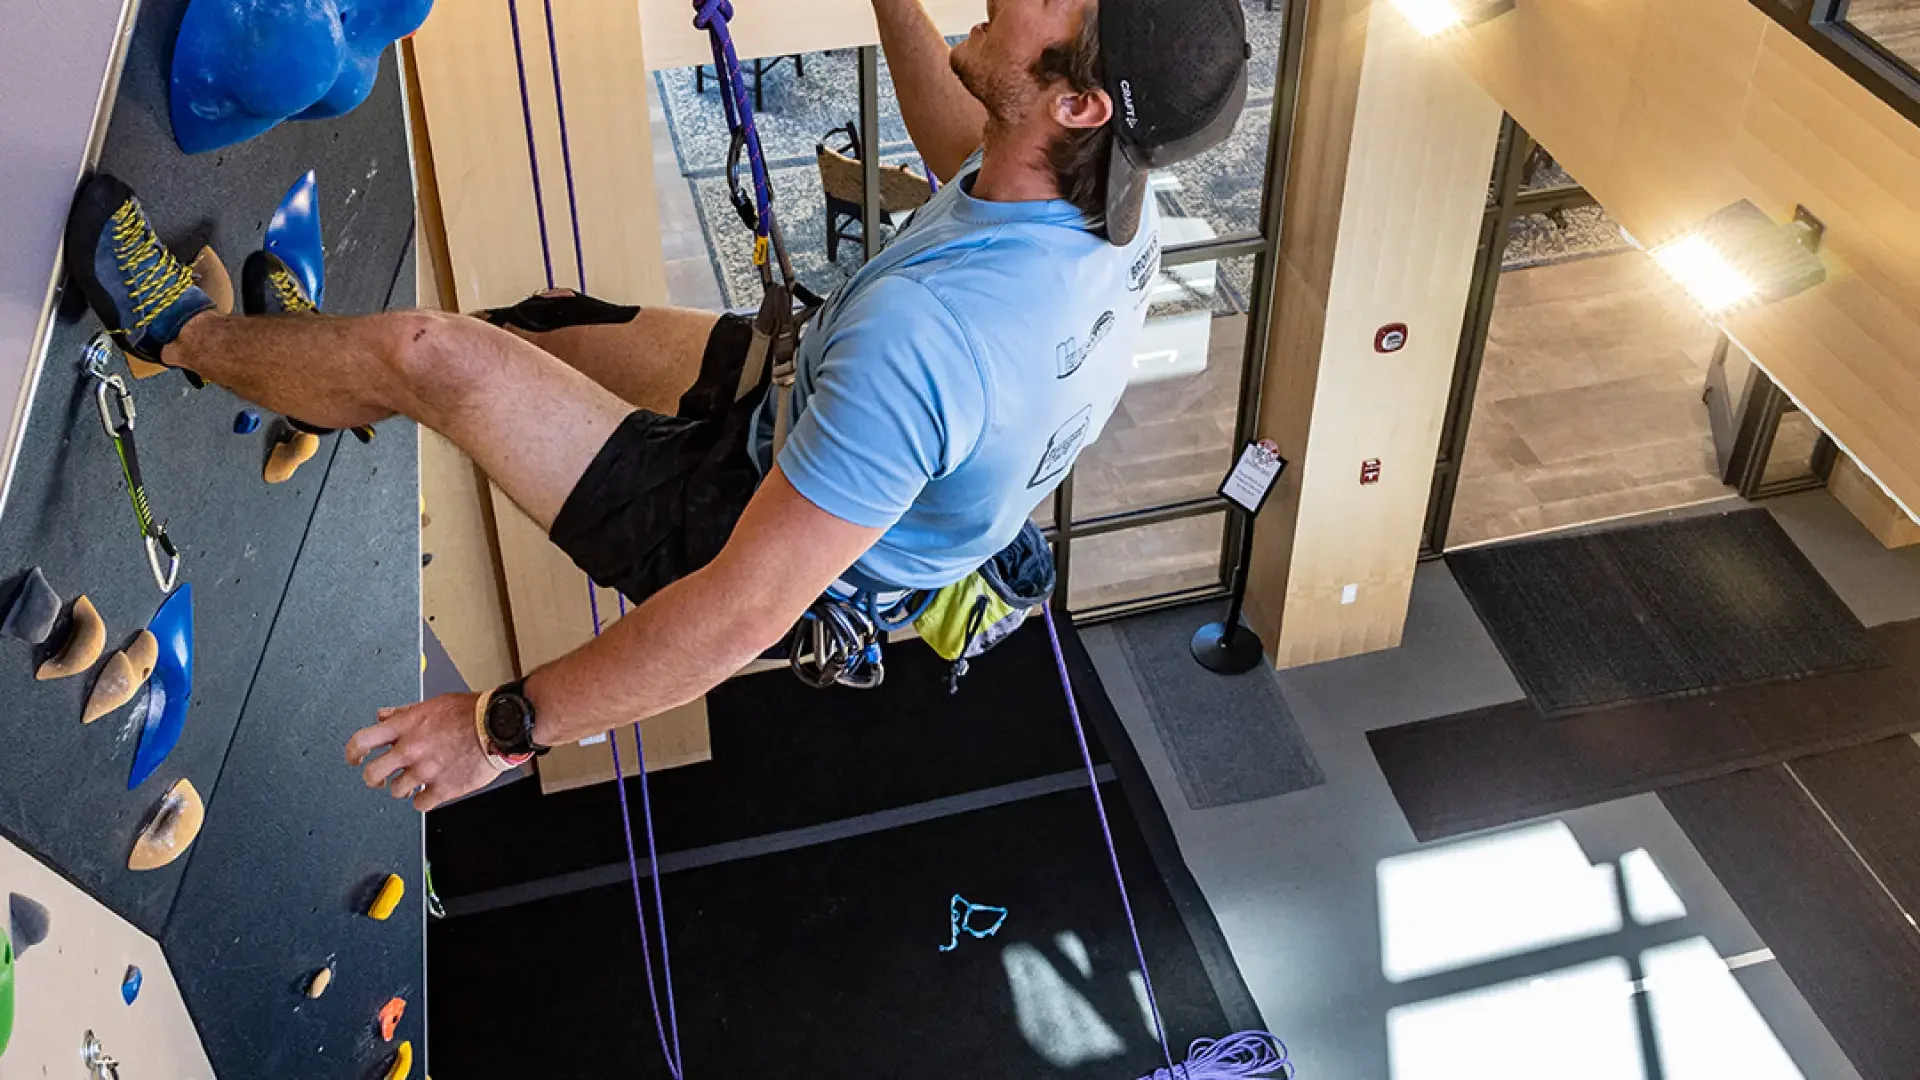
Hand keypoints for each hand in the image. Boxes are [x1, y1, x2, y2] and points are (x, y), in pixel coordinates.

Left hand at [345, 692, 496, 811]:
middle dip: (373, 777)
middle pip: (372, 774)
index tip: (354, 759)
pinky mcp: (442, 789)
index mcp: (406, 726)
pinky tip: (431, 791)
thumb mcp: (433, 704)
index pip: (362, 741)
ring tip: (416, 781)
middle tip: (380, 777)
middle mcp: (411, 750)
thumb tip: (384, 716)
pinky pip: (420, 804)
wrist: (498, 727)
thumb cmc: (471, 712)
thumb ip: (405, 713)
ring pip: (396, 791)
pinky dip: (424, 800)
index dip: (353, 753)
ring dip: (403, 788)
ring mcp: (425, 771)